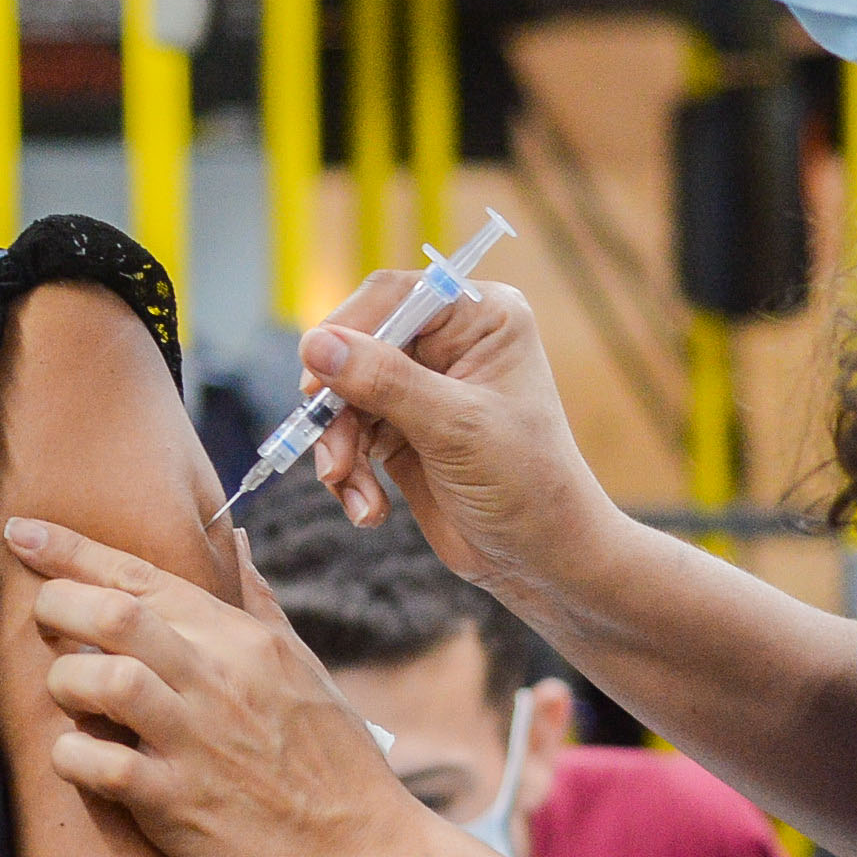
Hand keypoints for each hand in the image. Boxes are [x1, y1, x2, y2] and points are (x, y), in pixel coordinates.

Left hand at [4, 514, 437, 856]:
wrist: (357, 853)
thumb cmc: (330, 759)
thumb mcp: (302, 665)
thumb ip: (256, 601)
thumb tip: (232, 537)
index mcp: (243, 640)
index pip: (145, 576)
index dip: (73, 550)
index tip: (23, 533)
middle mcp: (218, 679)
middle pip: (116, 613)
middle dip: (58, 604)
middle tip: (40, 617)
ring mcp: (196, 741)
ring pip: (103, 679)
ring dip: (66, 680)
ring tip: (69, 694)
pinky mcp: (178, 803)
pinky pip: (102, 765)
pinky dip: (72, 754)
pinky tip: (76, 756)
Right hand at [295, 272, 612, 599]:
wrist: (542, 559)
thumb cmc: (526, 484)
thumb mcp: (456, 428)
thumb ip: (385, 382)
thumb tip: (315, 344)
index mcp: (481, 319)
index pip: (394, 297)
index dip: (347, 332)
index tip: (316, 383)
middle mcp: (449, 344)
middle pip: (358, 348)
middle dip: (339, 408)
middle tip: (333, 459)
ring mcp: (422, 388)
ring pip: (344, 397)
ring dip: (339, 449)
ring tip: (352, 491)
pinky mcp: (401, 431)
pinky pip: (349, 437)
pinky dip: (348, 474)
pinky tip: (370, 510)